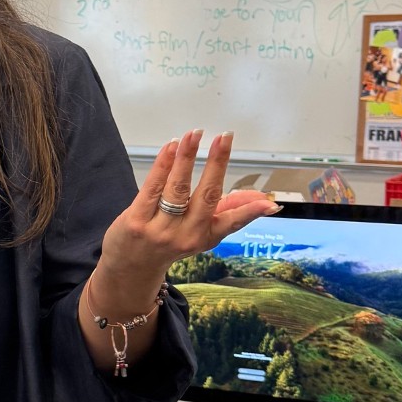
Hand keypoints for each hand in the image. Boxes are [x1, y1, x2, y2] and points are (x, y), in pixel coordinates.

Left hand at [91, 130, 280, 314]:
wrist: (132, 267)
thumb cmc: (170, 242)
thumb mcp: (202, 233)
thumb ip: (229, 211)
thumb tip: (263, 199)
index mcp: (205, 236)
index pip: (233, 222)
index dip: (250, 211)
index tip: (268, 200)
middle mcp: (185, 234)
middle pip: (206, 195)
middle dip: (217, 164)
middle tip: (224, 138)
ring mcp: (160, 228)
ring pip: (177, 188)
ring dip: (186, 157)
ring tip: (194, 135)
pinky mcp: (137, 221)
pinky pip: (152, 187)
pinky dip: (163, 165)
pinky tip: (171, 147)